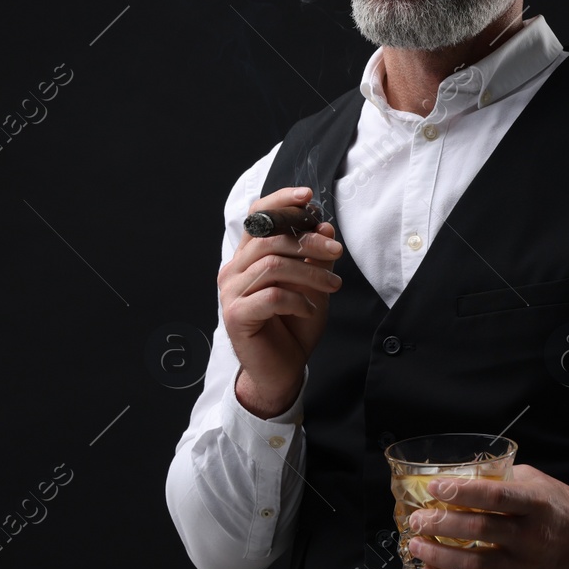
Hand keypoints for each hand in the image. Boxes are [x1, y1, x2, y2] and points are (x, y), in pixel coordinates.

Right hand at [218, 186, 343, 417]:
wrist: (282, 371)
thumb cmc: (294, 326)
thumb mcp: (312, 285)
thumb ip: (315, 257)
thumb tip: (325, 227)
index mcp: (247, 257)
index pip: (257, 216)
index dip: (281, 201)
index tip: (309, 197)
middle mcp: (233, 270)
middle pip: (270, 238)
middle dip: (308, 241)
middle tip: (337, 252)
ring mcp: (231, 293)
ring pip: (272, 264)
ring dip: (310, 271)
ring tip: (334, 285)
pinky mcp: (236, 316)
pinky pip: (271, 296)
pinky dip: (298, 300)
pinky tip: (309, 309)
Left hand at [406, 464, 568, 568]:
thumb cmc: (563, 510)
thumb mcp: (540, 484)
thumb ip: (505, 479)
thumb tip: (464, 475)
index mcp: (536, 505)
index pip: (495, 496)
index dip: (462, 491)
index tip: (435, 487)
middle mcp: (530, 537)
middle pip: (479, 529)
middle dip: (442, 522)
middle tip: (418, 518)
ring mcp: (523, 566)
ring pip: (475, 565)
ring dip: (440, 555)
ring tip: (417, 545)